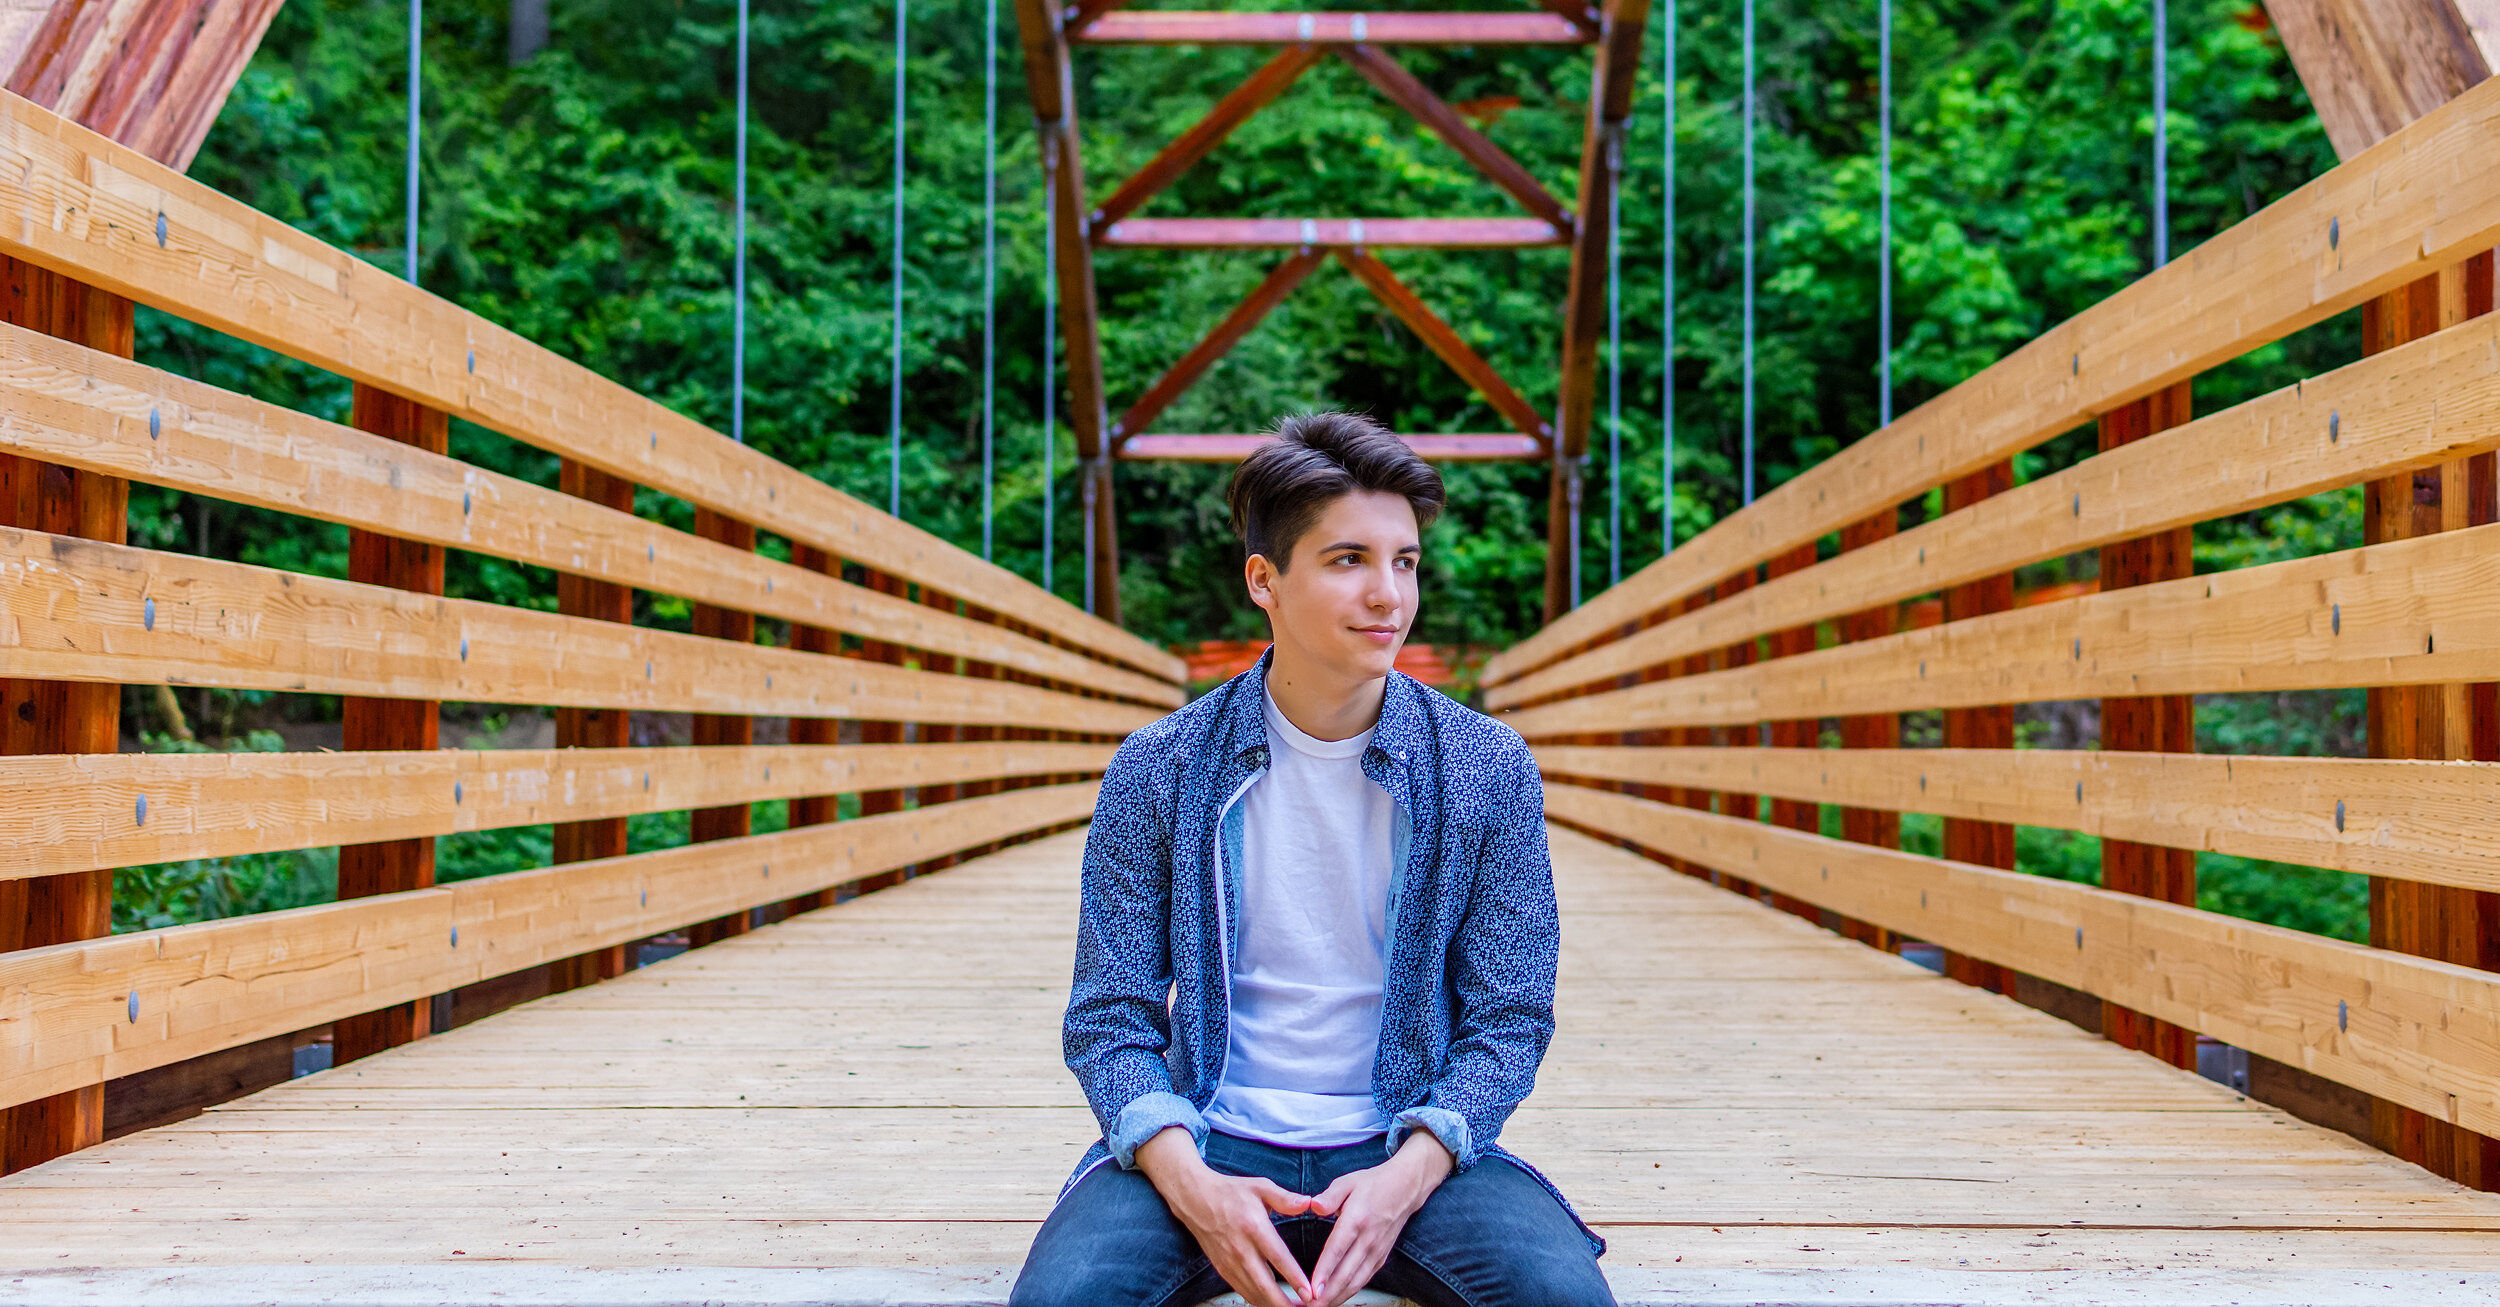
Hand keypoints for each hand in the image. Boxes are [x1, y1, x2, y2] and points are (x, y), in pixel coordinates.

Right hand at [1135, 1127, 1314, 1306]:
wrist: (1195, 1199)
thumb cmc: (1232, 1192)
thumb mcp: (1260, 1186)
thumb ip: (1285, 1198)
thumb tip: (1309, 1203)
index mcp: (1254, 1227)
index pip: (1277, 1257)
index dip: (1294, 1277)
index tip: (1310, 1292)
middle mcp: (1241, 1249)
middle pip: (1264, 1285)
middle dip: (1284, 1303)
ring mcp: (1229, 1262)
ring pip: (1253, 1293)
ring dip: (1273, 1305)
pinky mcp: (1222, 1269)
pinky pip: (1243, 1291)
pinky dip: (1259, 1301)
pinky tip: (1273, 1303)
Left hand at [1304, 1131, 1452, 1306]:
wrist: (1406, 1188)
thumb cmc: (1374, 1184)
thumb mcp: (1348, 1181)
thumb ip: (1329, 1196)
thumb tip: (1313, 1205)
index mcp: (1357, 1219)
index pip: (1338, 1250)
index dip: (1324, 1271)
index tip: (1312, 1288)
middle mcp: (1368, 1239)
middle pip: (1346, 1273)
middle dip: (1327, 1294)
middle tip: (1309, 1306)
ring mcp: (1376, 1251)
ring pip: (1356, 1281)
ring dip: (1337, 1298)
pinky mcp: (1381, 1257)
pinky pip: (1364, 1279)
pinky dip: (1349, 1292)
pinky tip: (1336, 1299)